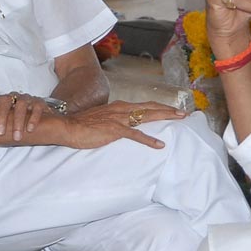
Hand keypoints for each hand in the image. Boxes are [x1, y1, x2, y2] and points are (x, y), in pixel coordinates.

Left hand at [0, 90, 46, 140]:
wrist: (39, 116)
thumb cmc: (14, 121)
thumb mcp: (1, 122)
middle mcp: (12, 97)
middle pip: (4, 101)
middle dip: (2, 117)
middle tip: (0, 133)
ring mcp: (26, 99)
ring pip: (21, 104)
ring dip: (18, 121)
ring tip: (16, 137)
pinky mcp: (39, 103)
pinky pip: (37, 107)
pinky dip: (33, 118)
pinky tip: (30, 129)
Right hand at [62, 101, 185, 149]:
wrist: (67, 127)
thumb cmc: (81, 126)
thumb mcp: (100, 120)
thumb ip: (112, 121)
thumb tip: (119, 127)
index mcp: (118, 107)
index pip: (142, 105)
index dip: (158, 107)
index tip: (171, 110)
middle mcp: (121, 109)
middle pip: (149, 107)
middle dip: (168, 109)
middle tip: (183, 113)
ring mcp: (118, 118)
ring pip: (147, 115)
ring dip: (164, 116)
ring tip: (178, 119)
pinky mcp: (114, 129)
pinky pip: (135, 135)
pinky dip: (149, 140)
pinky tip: (159, 145)